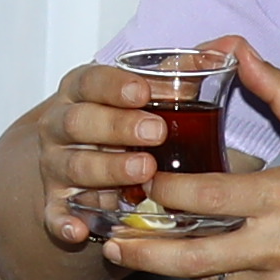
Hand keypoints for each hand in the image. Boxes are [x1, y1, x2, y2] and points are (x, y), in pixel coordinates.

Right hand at [21, 43, 226, 254]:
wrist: (84, 164)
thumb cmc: (126, 122)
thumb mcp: (146, 97)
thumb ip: (179, 75)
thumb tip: (225, 49)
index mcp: (81, 91)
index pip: (89, 80)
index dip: (114, 85)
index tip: (144, 92)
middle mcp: (62, 125)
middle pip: (78, 121)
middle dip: (116, 126)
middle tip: (156, 131)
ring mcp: (56, 165)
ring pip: (73, 166)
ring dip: (106, 168)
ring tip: (143, 170)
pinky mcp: (57, 203)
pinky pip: (54, 215)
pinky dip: (64, 223)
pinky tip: (80, 230)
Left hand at [90, 44, 279, 279]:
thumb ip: (278, 89)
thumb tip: (237, 47)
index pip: (206, 198)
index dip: (164, 192)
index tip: (141, 180)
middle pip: (192, 256)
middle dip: (145, 248)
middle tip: (111, 236)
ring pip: (210, 277)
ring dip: (176, 264)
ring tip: (136, 248)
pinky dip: (217, 276)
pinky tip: (201, 260)